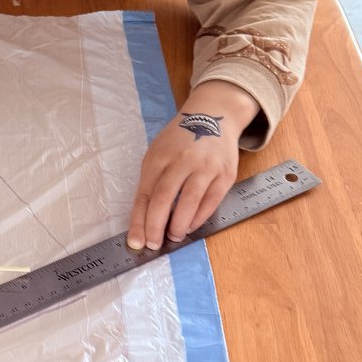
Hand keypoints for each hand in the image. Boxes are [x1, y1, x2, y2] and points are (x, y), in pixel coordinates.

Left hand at [127, 82, 259, 251]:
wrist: (213, 116)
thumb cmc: (179, 141)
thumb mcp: (158, 153)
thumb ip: (151, 182)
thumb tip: (145, 220)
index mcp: (159, 157)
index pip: (145, 194)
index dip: (139, 221)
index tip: (136, 242)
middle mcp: (181, 160)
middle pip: (164, 198)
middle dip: (156, 227)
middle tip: (153, 244)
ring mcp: (205, 167)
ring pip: (189, 202)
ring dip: (179, 225)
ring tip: (173, 236)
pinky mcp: (225, 174)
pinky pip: (211, 202)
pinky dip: (198, 218)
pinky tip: (190, 226)